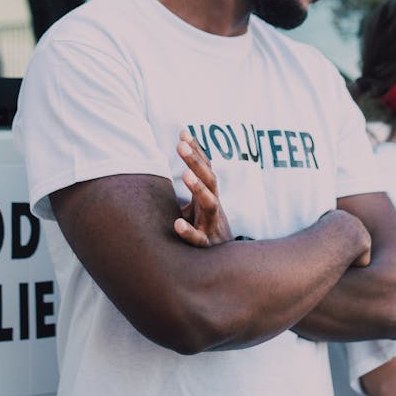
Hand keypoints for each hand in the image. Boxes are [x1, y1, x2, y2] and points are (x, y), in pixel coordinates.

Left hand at [173, 130, 233, 246]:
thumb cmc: (206, 229)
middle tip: (180, 145)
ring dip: (199, 188)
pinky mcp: (207, 246)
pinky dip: (189, 232)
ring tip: (186, 175)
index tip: (183, 132)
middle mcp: (213, 206)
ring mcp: (212, 224)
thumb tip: (168, 169)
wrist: (227, 263)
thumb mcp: (198, 206)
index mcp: (209, 195)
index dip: (196, 150)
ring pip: (210, 204)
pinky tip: (177, 225)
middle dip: (196, 161)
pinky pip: (199, 239)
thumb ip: (188, 189)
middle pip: (209, 180)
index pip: (205, 168)